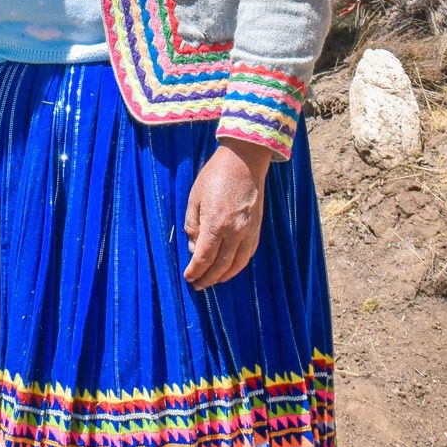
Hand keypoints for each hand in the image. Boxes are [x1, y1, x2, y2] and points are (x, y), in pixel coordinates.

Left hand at [183, 140, 271, 289]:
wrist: (244, 160)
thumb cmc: (215, 176)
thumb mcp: (195, 198)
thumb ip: (192, 225)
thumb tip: (194, 247)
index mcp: (216, 224)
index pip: (204, 258)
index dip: (195, 271)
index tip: (188, 278)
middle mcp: (235, 232)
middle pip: (221, 266)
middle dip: (208, 278)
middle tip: (198, 285)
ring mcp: (249, 231)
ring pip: (237, 264)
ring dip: (224, 276)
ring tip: (213, 281)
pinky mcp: (257, 228)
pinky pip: (248, 254)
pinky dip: (238, 265)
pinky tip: (230, 268)